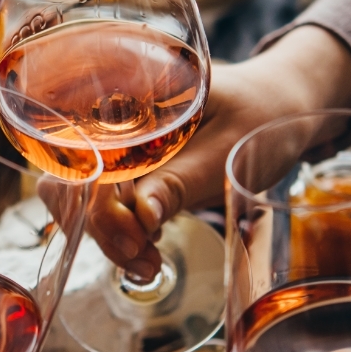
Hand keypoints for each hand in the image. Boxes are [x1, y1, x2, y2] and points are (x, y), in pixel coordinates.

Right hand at [85, 26, 350, 275]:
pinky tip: (146, 253)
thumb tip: (139, 218)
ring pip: (81, 197)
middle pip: (70, 175)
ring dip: (107, 237)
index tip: (132, 234)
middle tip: (140, 257)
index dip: (95, 196)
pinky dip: (118, 234)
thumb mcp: (228, 148)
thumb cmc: (261, 114)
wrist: (280, 108)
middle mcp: (110, 114)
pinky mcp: (128, 169)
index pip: (81, 146)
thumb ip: (182, 181)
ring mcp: (116, 145)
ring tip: (148, 263)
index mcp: (128, 88)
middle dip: (98, 226)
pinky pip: (105, 205)